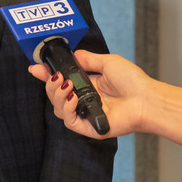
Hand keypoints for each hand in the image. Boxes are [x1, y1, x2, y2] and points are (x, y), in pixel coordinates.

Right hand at [29, 49, 150, 139]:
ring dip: (56, 95)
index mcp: (88, 86)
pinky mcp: (88, 127)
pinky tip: (72, 97)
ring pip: (58, 108)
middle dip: (49, 84)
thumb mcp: (108, 63)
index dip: (47, 75)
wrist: (146, 100)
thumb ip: (88, 60)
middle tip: (55, 75)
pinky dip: (66, 108)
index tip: (35, 67)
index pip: (62, 81)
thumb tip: (73, 54)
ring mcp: (85, 115)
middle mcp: (84, 101)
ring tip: (65, 84)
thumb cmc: (133, 82)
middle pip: (56, 95)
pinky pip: (68, 121)